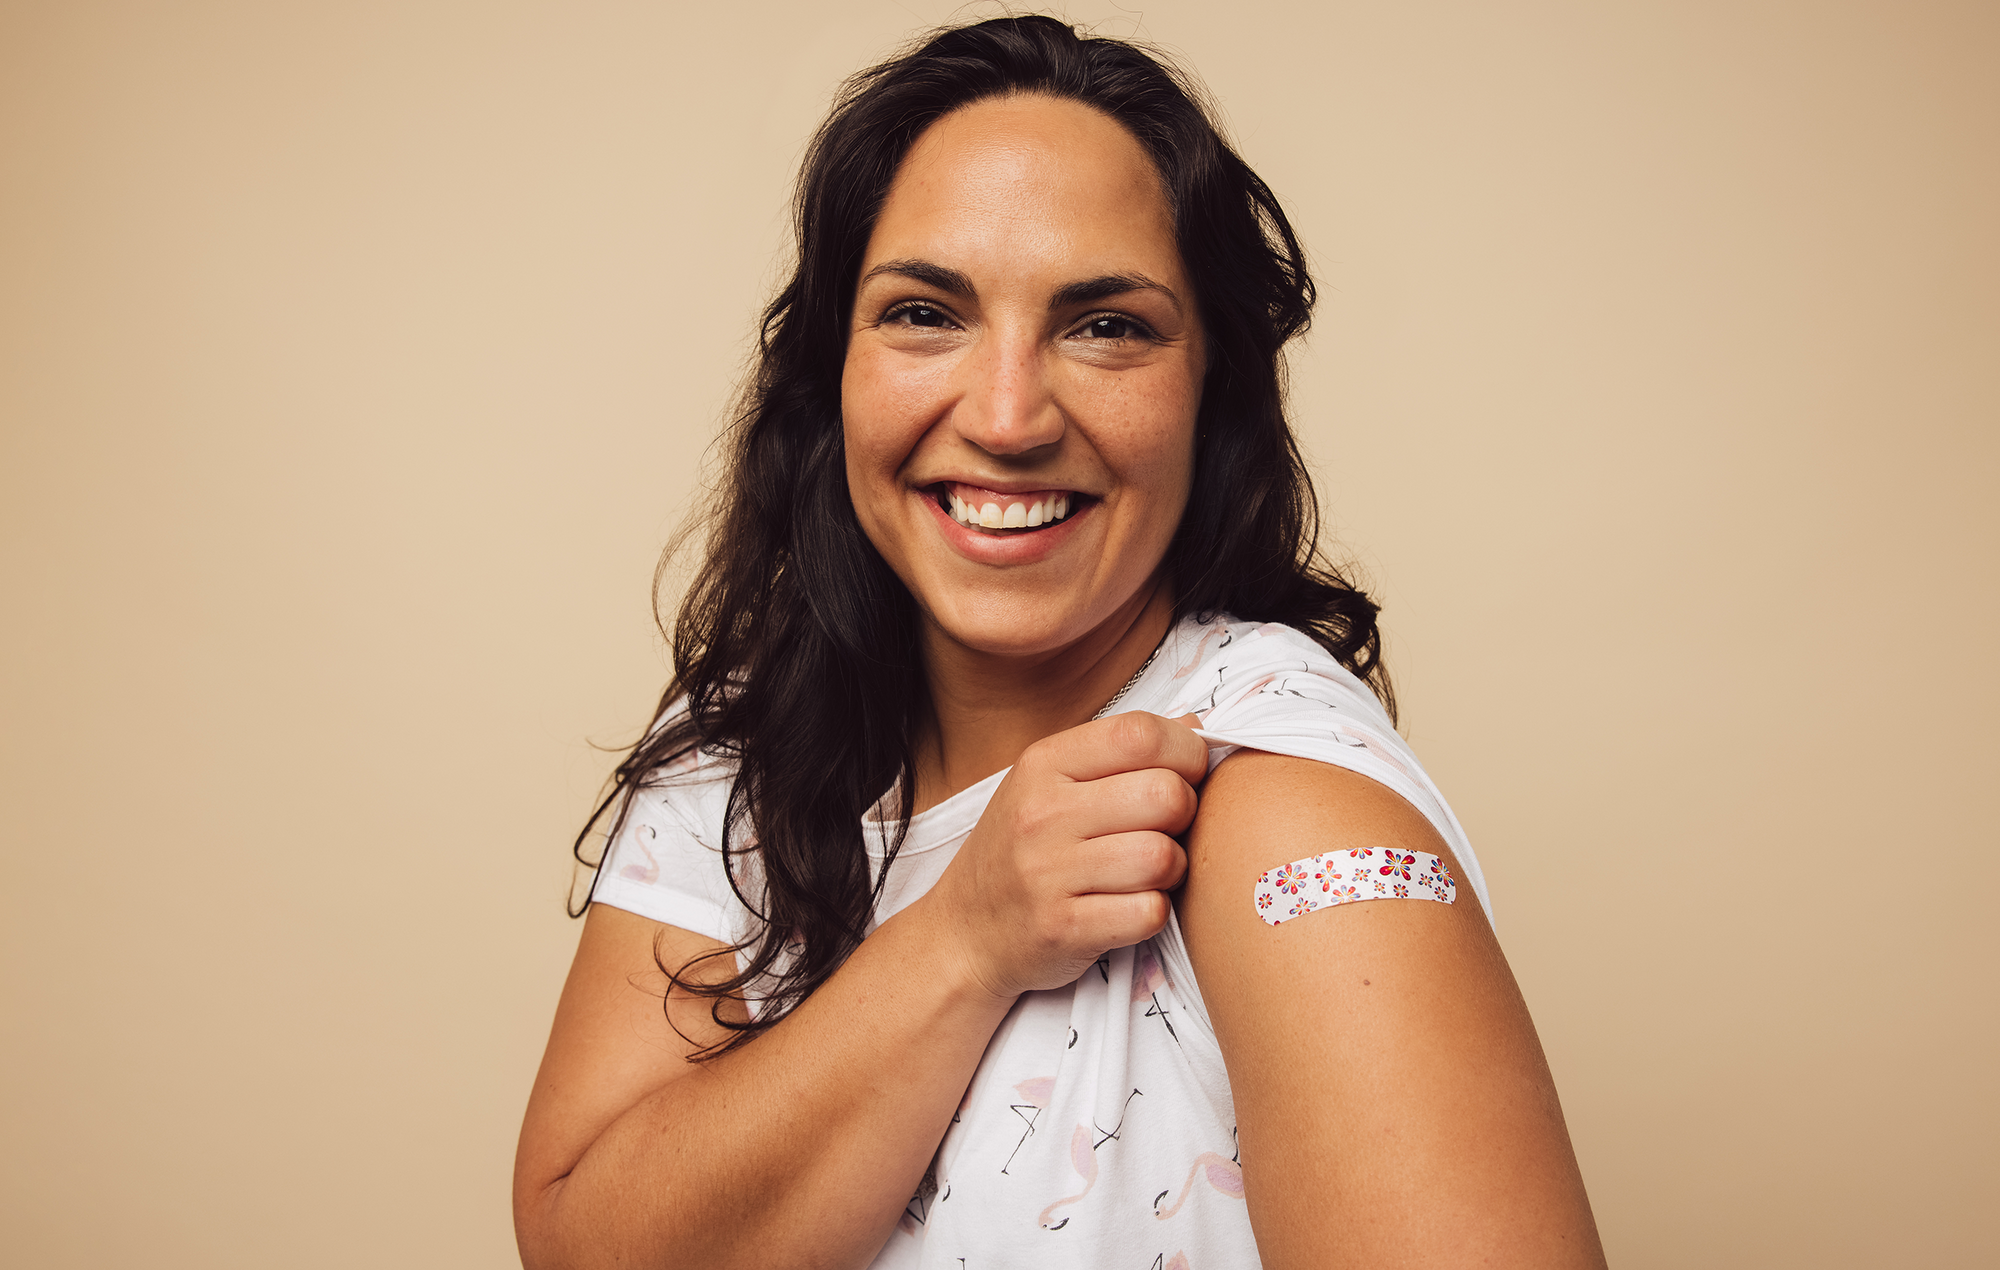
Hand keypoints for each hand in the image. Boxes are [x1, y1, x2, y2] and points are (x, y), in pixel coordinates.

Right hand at [922, 711, 1210, 1000]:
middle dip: (1185, 814)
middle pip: (1165, 795)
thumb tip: (1197, 726)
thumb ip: (1117, 753)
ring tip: (1147, 872)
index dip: (1187, 752)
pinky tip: (1129, 906)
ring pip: (1162, 856)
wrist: (962, 932)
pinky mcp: (1062, 928)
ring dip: (1171, 869)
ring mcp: (1048, 873)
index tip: (1188, 773)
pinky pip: (1149, 913)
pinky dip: (1153, 913)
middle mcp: (1042, 812)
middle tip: (1165, 828)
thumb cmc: (1020, 852)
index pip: (1140, 734)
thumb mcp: (1048, 784)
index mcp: (1043, 764)